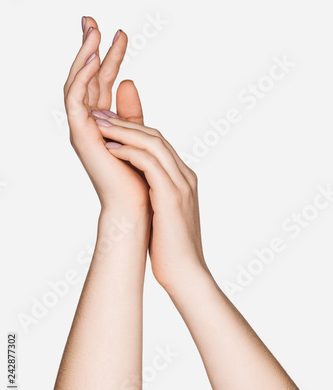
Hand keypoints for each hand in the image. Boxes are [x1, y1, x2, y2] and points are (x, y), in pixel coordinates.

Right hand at [64, 17, 149, 213]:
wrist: (137, 206)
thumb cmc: (139, 176)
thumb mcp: (137, 132)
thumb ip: (131, 110)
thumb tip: (129, 80)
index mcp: (103, 123)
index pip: (103, 83)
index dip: (111, 57)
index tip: (122, 34)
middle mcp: (89, 124)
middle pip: (85, 78)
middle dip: (89, 48)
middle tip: (92, 20)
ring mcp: (83, 129)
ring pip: (76, 84)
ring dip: (84, 56)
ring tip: (93, 30)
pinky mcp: (81, 135)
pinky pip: (76, 100)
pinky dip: (82, 77)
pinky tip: (92, 57)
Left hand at [94, 117, 207, 288]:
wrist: (186, 274)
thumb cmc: (170, 248)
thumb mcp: (162, 214)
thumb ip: (155, 196)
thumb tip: (137, 191)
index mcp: (183, 180)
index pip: (159, 144)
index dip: (133, 130)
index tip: (109, 124)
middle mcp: (185, 177)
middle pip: (156, 137)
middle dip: (126, 123)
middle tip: (100, 115)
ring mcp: (181, 185)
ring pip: (154, 144)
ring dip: (124, 131)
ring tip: (99, 126)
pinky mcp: (171, 196)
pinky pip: (149, 163)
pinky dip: (129, 151)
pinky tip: (110, 149)